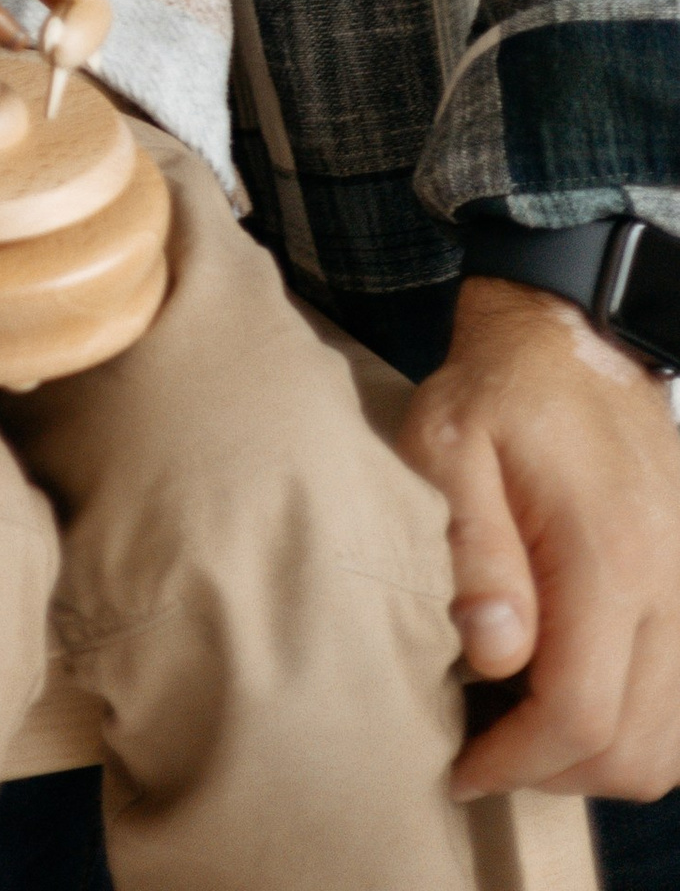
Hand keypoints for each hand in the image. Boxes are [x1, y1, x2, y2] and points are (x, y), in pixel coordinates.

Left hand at [403, 275, 679, 800]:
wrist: (571, 333)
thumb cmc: (499, 387)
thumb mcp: (451, 443)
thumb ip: (475, 549)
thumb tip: (492, 652)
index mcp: (608, 556)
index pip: (581, 712)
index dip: (519, 762)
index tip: (461, 767)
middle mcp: (670, 587)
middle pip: (637, 748)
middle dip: (555, 775)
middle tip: (487, 756)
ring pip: (670, 741)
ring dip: (600, 762)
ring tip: (524, 736)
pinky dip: (636, 731)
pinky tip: (573, 702)